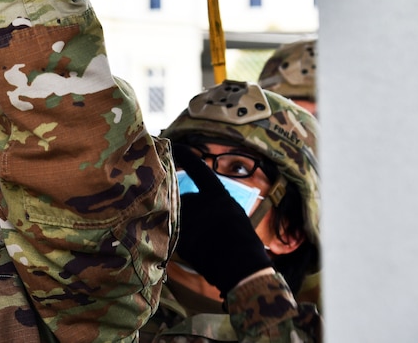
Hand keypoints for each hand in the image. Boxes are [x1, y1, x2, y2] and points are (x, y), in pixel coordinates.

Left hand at [171, 143, 272, 295]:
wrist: (243, 271)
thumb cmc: (244, 245)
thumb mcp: (234, 215)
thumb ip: (213, 204)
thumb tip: (191, 199)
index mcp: (220, 196)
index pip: (199, 169)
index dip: (186, 156)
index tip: (174, 146)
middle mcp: (203, 204)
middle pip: (184, 198)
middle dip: (188, 209)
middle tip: (207, 230)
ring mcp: (191, 220)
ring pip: (177, 215)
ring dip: (183, 223)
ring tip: (204, 241)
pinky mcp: (181, 237)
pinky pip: (173, 231)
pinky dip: (180, 238)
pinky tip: (197, 249)